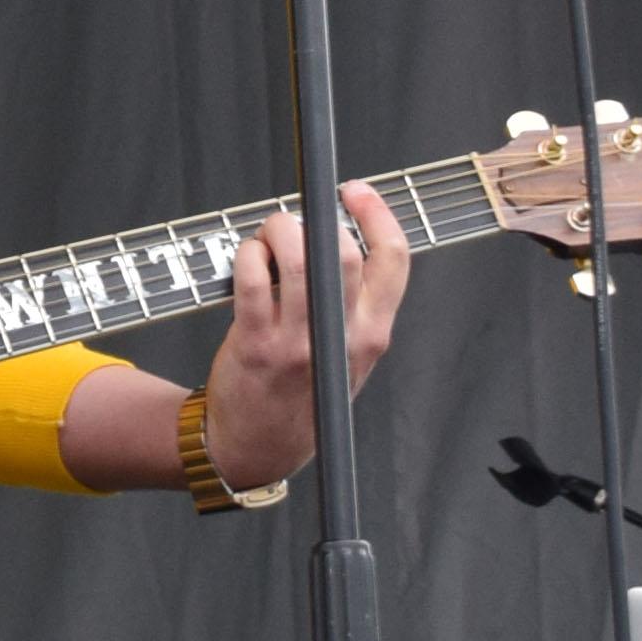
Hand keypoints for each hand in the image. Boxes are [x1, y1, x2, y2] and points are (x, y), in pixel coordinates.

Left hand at [195, 181, 411, 488]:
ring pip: (299, 257)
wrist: (260, 447)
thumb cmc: (304, 396)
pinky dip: (248, 255)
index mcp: (372, 335)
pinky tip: (248, 260)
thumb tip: (341, 237)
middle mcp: (341, 338)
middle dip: (316, 221)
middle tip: (296, 225)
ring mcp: (299, 342)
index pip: (393, 259)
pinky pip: (253, 278)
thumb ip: (359, 307)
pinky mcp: (257, 344)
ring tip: (269, 239)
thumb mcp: (351, 358)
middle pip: (345, 252)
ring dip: (279, 231)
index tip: (355, 192)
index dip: (377, 214)